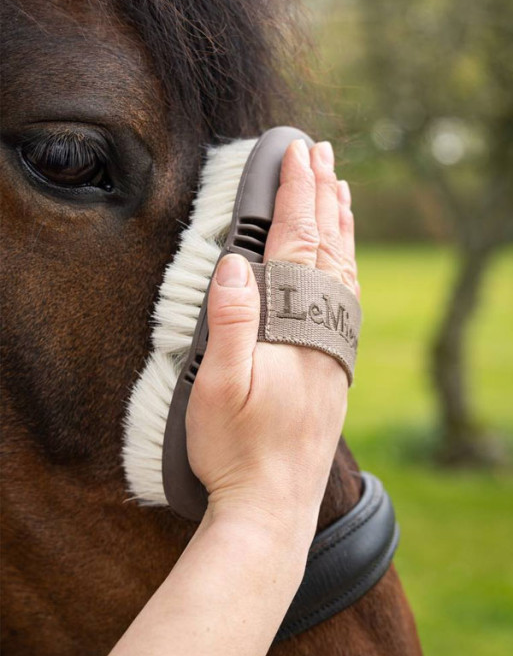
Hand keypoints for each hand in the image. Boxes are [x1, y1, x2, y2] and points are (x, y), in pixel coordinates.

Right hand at [186, 139, 357, 534]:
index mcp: (294, 326)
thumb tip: (235, 265)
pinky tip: (345, 261)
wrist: (274, 504)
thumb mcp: (218, 387)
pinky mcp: (337, 366)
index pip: (297, 244)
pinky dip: (347, 266)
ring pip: (345, 271)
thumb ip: (230, 323)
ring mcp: (336, 349)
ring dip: (341, 227)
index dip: (296, 194)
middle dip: (325, 196)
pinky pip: (349, 299)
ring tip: (340, 191)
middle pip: (329, 248)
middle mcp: (325, 331)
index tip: (296, 152)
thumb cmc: (238, 449)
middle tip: (323, 154)